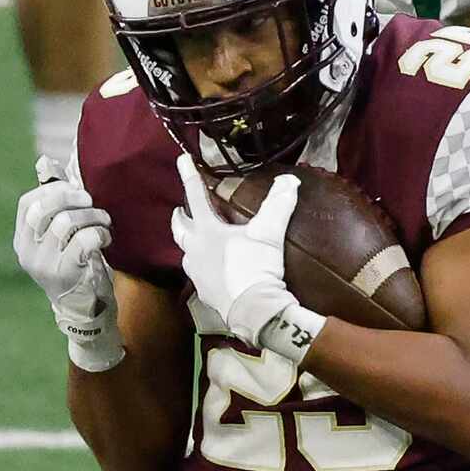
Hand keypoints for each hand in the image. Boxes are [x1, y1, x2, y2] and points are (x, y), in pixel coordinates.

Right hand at [15, 161, 120, 371]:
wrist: (86, 308)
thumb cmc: (76, 263)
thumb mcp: (62, 232)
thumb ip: (54, 199)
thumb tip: (44, 162)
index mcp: (23, 239)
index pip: (28, 203)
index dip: (53, 189)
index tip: (77, 190)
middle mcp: (27, 252)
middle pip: (44, 209)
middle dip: (73, 199)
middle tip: (93, 203)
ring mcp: (44, 265)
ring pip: (65, 222)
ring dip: (91, 216)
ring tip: (104, 220)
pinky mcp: (65, 274)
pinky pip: (82, 241)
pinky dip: (98, 233)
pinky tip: (105, 237)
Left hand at [169, 156, 316, 362]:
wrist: (253, 310)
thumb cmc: (256, 268)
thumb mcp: (269, 233)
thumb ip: (278, 204)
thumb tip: (290, 180)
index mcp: (207, 231)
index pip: (196, 197)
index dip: (189, 176)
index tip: (181, 159)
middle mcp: (195, 250)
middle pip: (179, 229)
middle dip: (180, 217)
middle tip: (180, 210)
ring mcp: (197, 273)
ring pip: (186, 253)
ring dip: (189, 243)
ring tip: (196, 239)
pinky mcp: (204, 292)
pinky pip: (198, 275)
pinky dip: (201, 266)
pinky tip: (210, 268)